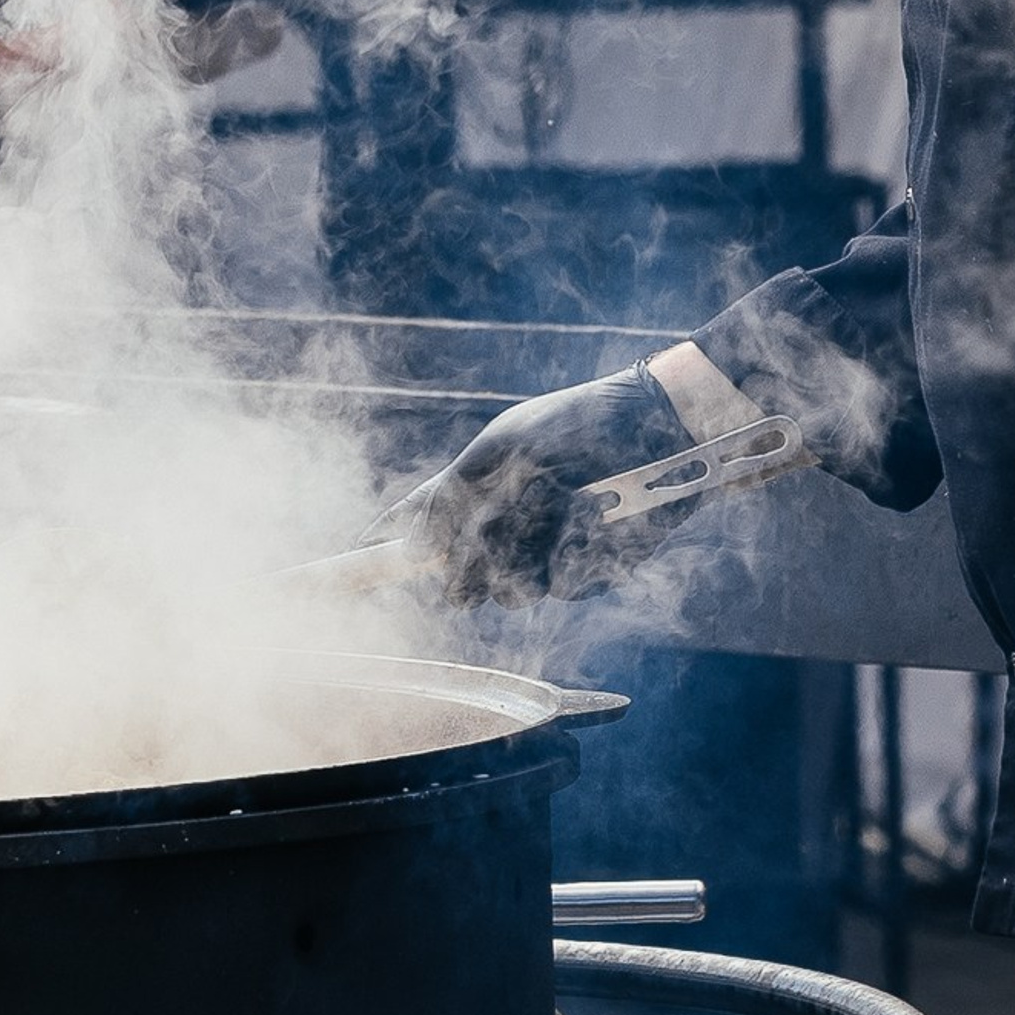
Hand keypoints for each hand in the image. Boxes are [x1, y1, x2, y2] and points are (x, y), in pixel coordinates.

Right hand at [397, 363, 692, 607]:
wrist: (671, 433)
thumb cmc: (585, 423)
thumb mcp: (509, 448)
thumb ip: (454, 496)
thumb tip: (412, 547)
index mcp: (478, 481)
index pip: (415, 516)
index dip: (380, 544)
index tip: (343, 567)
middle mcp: (508, 518)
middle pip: (461, 574)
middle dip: (476, 567)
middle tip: (507, 533)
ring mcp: (547, 545)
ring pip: (513, 591)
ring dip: (536, 562)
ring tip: (571, 515)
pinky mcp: (590, 566)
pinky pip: (568, 589)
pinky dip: (583, 564)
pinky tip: (602, 526)